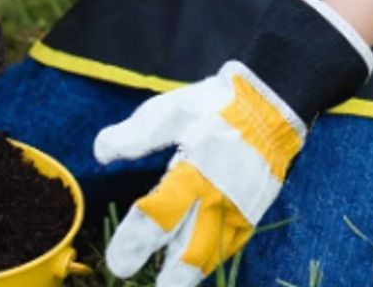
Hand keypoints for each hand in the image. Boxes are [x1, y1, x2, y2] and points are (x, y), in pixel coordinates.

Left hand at [96, 0, 372, 285]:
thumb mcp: (172, 110)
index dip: (134, 243)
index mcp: (193, 172)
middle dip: (167, 279)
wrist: (272, 104)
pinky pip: (230, 247)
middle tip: (144, 285)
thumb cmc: (216, 105)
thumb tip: (100, 153)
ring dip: (187, 274)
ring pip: (211, 256)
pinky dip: (211, 260)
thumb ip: (136, 135)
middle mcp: (216, 198)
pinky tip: (196, 266)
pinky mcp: (253, 212)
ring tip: (168, 284)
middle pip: (188, 253)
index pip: (157, 217)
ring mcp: (238, 209)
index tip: (117, 263)